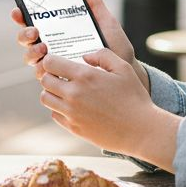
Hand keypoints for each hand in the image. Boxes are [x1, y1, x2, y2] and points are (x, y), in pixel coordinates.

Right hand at [10, 0, 148, 89]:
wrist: (125, 71)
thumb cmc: (115, 47)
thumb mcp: (106, 23)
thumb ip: (95, 5)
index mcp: (61, 30)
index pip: (37, 21)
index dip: (23, 14)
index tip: (19, 10)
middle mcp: (54, 46)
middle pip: (27, 39)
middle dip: (24, 34)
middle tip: (34, 31)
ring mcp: (55, 63)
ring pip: (30, 57)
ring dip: (31, 51)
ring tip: (43, 48)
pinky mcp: (59, 78)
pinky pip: (42, 75)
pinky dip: (41, 69)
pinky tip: (47, 66)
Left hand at [39, 49, 179, 170]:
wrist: (140, 131)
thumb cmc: (134, 98)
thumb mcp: (124, 68)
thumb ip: (103, 56)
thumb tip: (85, 57)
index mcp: (85, 76)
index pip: (51, 63)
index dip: (52, 60)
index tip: (58, 62)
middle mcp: (74, 94)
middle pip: (44, 80)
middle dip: (51, 75)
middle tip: (62, 76)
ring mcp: (72, 113)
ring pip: (46, 98)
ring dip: (52, 92)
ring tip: (65, 91)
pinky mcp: (74, 127)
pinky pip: (55, 115)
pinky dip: (59, 109)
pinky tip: (73, 106)